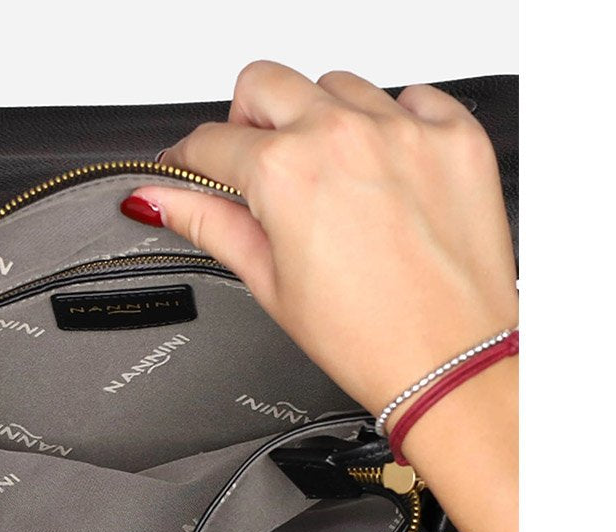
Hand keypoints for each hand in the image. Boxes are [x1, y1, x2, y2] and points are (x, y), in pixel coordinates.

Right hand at [128, 61, 517, 416]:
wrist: (450, 362)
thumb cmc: (366, 337)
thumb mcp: (269, 283)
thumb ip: (210, 225)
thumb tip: (160, 200)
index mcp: (285, 173)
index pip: (211, 141)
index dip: (190, 160)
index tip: (192, 168)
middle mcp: (342, 134)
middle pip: (265, 84)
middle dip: (247, 121)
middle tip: (258, 167)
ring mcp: (403, 129)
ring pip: (336, 85)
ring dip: (320, 121)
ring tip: (333, 181)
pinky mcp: (455, 136)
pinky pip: (410, 98)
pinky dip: (390, 124)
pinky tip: (385, 173)